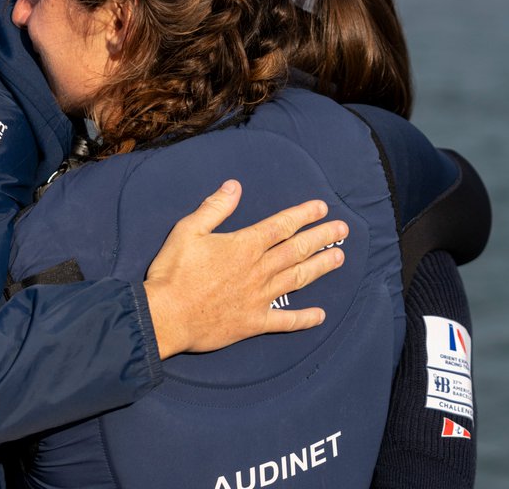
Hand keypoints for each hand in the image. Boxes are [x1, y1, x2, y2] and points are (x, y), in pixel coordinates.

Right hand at [143, 179, 346, 358]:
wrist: (165, 316)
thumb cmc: (173, 272)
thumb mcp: (188, 230)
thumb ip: (214, 208)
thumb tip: (234, 186)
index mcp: (244, 246)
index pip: (281, 225)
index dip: (303, 215)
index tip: (322, 208)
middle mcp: (257, 270)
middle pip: (297, 250)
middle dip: (322, 237)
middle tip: (343, 230)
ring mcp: (258, 297)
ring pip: (297, 279)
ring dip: (320, 267)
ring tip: (339, 258)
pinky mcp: (253, 322)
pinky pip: (284, 320)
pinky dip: (304, 318)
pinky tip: (320, 315)